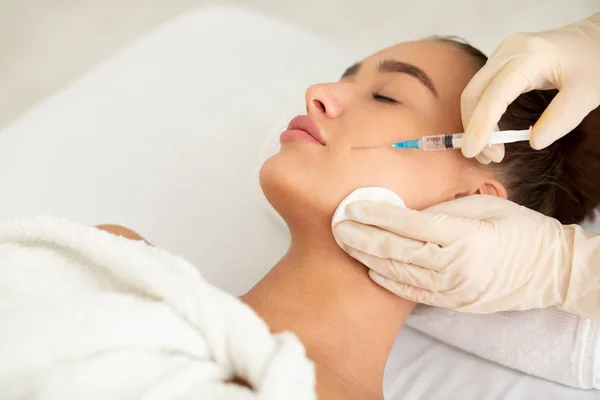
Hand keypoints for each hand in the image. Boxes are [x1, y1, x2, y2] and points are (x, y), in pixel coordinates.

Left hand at [333, 195, 599, 317]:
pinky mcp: (455, 302)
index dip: (376, 216)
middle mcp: (455, 265)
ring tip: (347, 244)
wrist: (549, 270)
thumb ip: (443, 208)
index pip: (407, 225)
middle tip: (337, 226)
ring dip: (369, 258)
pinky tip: (371, 270)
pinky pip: (414, 293)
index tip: (352, 207)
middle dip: (362, 238)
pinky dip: (390, 282)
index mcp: (463, 235)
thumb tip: (405, 206)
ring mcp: (454, 288)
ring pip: (400, 273)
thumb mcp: (484, 206)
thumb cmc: (519, 229)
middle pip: (396, 251)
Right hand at [461, 12, 599, 162]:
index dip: (481, 125)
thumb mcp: (588, 92)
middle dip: (474, 128)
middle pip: (474, 93)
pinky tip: (492, 133)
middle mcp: (510, 51)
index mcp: (531, 56)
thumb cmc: (594, 60)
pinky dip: (481, 115)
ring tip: (492, 150)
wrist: (594, 38)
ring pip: (474, 93)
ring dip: (475, 124)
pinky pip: (481, 91)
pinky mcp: (500, 62)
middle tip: (490, 157)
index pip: (495, 94)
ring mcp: (502, 54)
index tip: (473, 151)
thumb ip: (562, 117)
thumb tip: (533, 142)